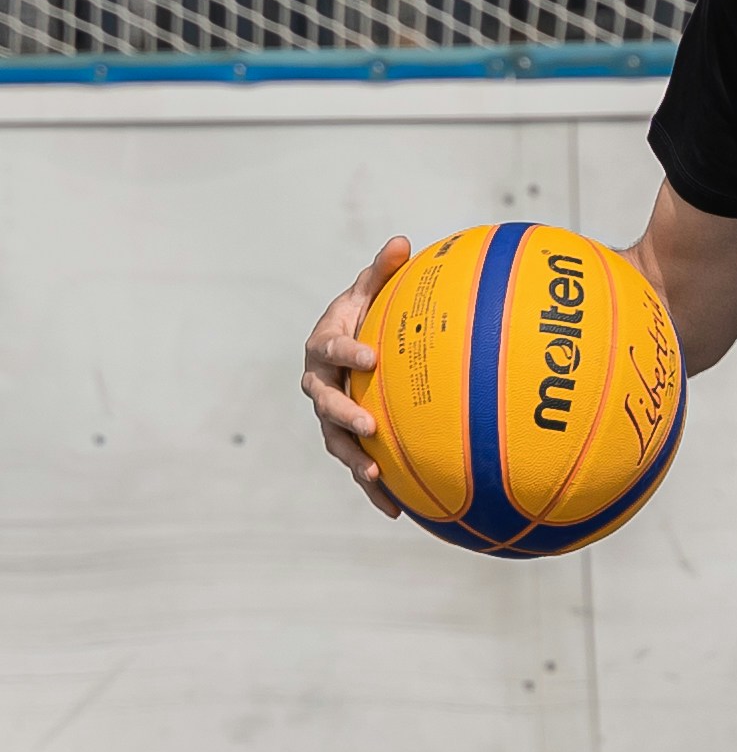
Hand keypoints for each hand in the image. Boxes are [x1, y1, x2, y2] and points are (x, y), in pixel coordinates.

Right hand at [301, 234, 410, 515]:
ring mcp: (330, 415)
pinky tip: (398, 510)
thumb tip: (402, 241)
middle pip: (324, 401)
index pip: (331, 347)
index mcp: (323, 345)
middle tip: (368, 422)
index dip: (347, 351)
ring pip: (335, 440)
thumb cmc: (364, 316)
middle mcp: (319, 383)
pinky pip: (356, 465)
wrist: (351, 350)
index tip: (371, 355)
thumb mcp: (369, 292)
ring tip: (376, 472)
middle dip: (344, 413)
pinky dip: (373, 489)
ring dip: (353, 458)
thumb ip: (382, 271)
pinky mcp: (345, 440)